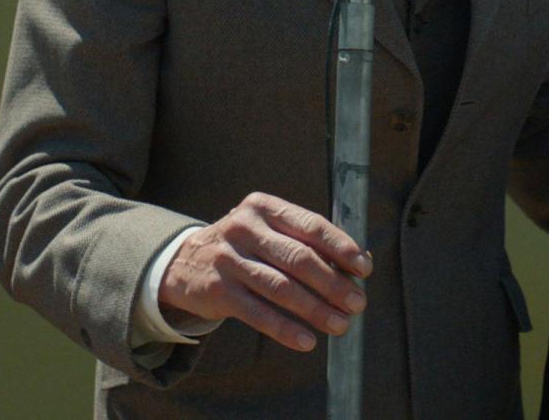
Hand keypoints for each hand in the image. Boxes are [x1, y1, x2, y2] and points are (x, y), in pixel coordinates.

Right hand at [158, 191, 371, 352]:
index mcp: (264, 208)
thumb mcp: (270, 232)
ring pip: (281, 287)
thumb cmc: (246, 247)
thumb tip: (361, 264)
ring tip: (340, 325)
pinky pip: (258, 313)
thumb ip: (309, 244)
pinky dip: (285, 329)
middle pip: (298, 258)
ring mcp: (229, 259)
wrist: (184, 262)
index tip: (364, 269)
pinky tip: (307, 341)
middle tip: (358, 303)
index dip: (341, 248)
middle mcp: (245, 228)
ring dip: (315, 309)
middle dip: (333, 283)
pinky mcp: (218, 290)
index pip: (310, 225)